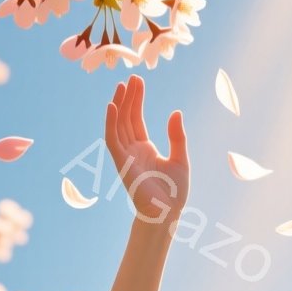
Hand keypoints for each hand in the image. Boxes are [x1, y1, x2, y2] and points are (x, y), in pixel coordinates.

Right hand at [106, 74, 189, 227]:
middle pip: (126, 118)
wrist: (168, 214)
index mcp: (145, 148)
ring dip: (119, 105)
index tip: (137, 81)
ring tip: (121, 85)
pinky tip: (112, 106)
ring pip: (118, 125)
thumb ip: (176, 136)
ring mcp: (125, 156)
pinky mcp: (122, 164)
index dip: (136, 100)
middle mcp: (132, 150)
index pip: (136, 119)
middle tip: (130, 77)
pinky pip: (113, 140)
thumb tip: (175, 112)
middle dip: (128, 97)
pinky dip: (111, 123)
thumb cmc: (174, 192)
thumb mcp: (180, 158)